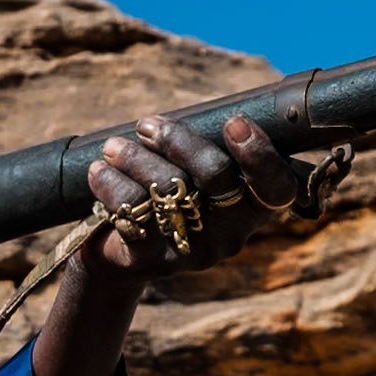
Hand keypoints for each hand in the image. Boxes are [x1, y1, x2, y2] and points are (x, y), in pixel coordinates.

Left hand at [84, 112, 299, 282]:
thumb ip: (205, 152)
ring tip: (113, 146)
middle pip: (216, 174)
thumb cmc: (165, 201)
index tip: (233, 122)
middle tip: (146, 124)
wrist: (119, 257)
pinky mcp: (153, 260)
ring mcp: (193, 250)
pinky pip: (133, 211)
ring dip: (136, 158)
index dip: (260, 155)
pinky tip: (99, 171)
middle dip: (178, 140)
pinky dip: (111, 184)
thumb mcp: (193, 179)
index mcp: (251, 210)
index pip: (276, 188)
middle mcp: (230, 234)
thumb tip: (197, 115)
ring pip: (168, 188)